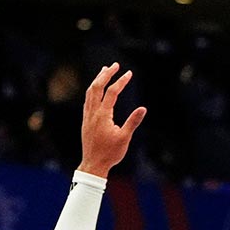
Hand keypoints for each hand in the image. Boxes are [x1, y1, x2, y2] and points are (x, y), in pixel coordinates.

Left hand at [77, 63, 146, 177]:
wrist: (93, 164)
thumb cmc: (110, 153)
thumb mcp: (125, 138)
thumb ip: (133, 122)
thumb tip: (143, 108)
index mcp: (103, 116)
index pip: (111, 93)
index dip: (121, 81)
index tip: (129, 73)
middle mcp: (92, 113)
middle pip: (97, 87)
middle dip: (106, 74)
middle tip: (115, 65)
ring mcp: (87, 116)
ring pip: (90, 92)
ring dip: (98, 80)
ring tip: (105, 71)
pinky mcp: (86, 120)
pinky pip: (87, 100)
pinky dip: (93, 90)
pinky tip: (97, 89)